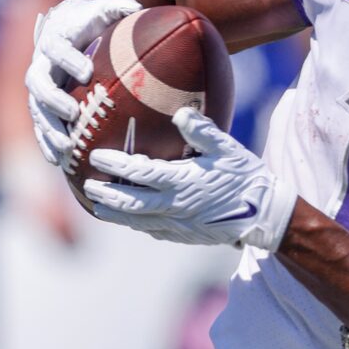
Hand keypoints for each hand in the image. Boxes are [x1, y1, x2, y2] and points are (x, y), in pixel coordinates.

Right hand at [25, 0, 140, 166]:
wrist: (73, 32)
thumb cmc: (94, 22)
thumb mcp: (105, 11)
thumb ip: (115, 6)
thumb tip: (131, 4)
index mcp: (54, 39)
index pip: (56, 48)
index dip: (68, 59)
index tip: (88, 71)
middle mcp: (41, 64)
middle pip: (38, 83)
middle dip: (53, 99)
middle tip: (72, 113)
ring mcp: (40, 88)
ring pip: (37, 111)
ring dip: (49, 130)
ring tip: (66, 149)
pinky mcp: (43, 108)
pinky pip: (40, 127)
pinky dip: (47, 143)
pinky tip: (59, 162)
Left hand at [84, 106, 296, 249]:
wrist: (262, 215)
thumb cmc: (245, 176)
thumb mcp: (227, 148)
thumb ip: (202, 130)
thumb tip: (180, 113)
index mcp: (182, 182)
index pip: (139, 173)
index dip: (114, 165)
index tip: (95, 156)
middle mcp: (174, 207)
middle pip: (129, 202)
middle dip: (105, 193)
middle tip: (86, 184)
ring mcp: (177, 224)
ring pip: (137, 221)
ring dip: (114, 213)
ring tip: (96, 205)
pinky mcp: (182, 235)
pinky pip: (152, 230)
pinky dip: (134, 223)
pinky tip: (127, 217)